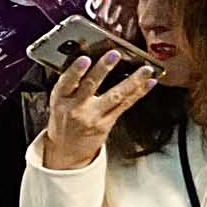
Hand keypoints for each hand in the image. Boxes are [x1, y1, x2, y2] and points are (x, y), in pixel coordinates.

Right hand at [37, 51, 155, 170]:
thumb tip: (90, 61)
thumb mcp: (58, 102)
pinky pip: (125, 105)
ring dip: (132, 81)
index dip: (75, 71)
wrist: (67, 151)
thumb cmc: (63, 122)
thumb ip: (70, 85)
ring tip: (144, 70)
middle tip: (114, 55)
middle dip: (103, 69)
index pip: (66, 82)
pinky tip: (148, 83)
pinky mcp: (107, 123)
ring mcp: (93, 116)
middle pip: (91, 85)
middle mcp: (76, 108)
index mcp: (60, 99)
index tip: (84, 59)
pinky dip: (138, 93)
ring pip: (114, 96)